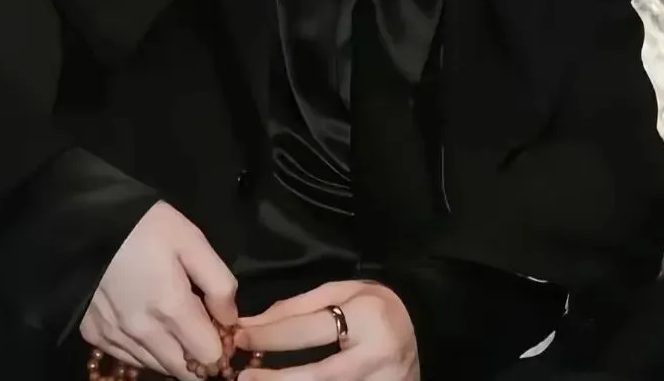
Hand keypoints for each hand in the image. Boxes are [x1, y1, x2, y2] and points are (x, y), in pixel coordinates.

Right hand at [80, 202, 237, 379]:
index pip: (207, 356)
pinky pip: (128, 358)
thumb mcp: (193, 241)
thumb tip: (230, 320)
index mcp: (171, 308)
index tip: (219, 328)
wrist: (90, 223)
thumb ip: (219, 284)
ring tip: (172, 324)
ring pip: (155, 366)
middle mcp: (143, 332)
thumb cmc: (147, 227)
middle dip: (196, 356)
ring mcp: (115, 337)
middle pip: (181, 370)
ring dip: (170, 355)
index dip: (220, 345)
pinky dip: (143, 350)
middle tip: (198, 327)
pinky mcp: (94, 335)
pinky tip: (146, 324)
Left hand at [235, 281, 417, 380]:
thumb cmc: (376, 306)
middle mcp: (375, 356)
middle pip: (316, 375)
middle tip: (242, 375)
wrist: (424, 330)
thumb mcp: (342, 291)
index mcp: (366, 317)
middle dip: (274, 378)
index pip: (309, 330)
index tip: (239, 336)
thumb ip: (299, 307)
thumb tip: (255, 322)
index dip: (270, 335)